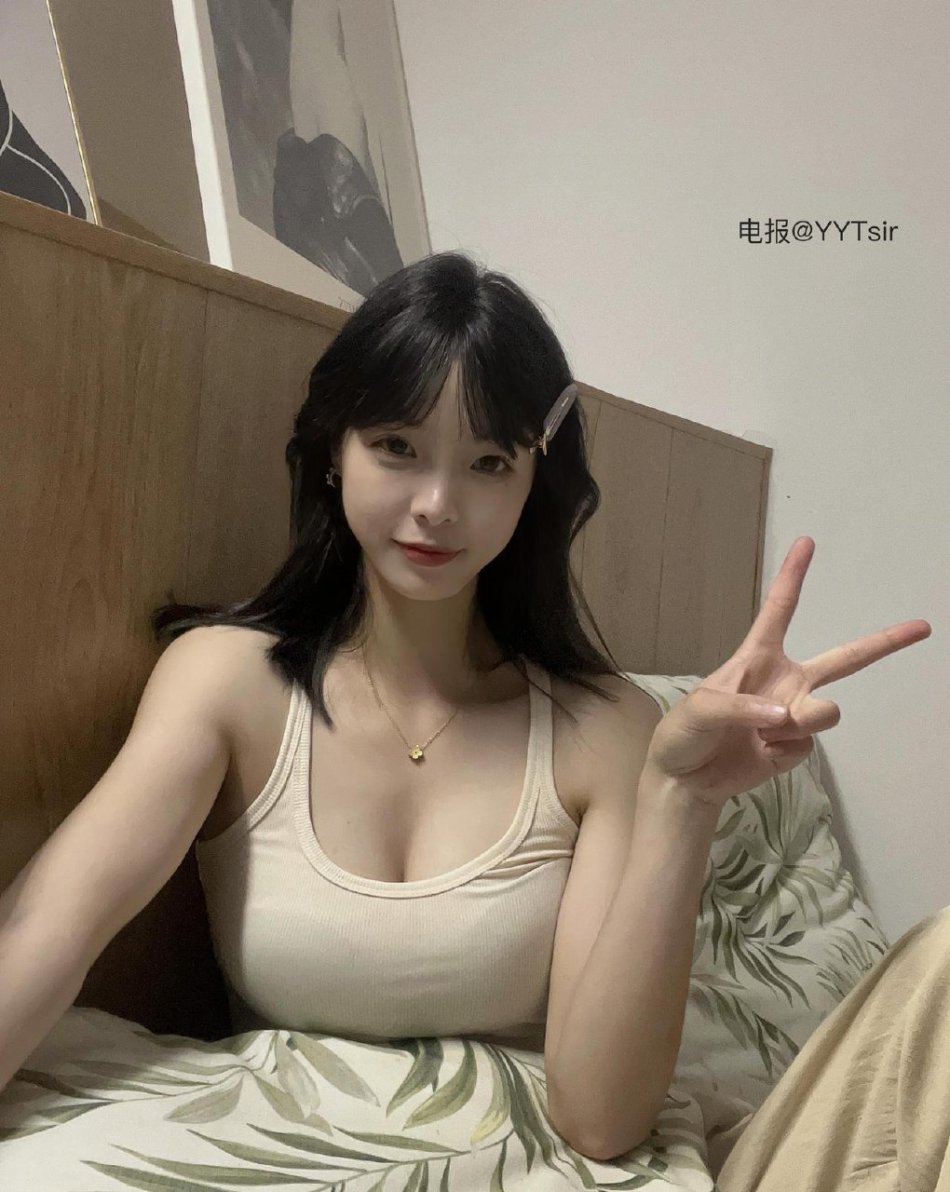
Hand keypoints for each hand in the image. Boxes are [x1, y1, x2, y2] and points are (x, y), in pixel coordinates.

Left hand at [645, 537, 931, 810]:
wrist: (685, 778)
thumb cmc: (684, 732)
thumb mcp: (700, 709)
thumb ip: (740, 707)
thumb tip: (783, 714)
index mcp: (757, 658)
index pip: (780, 611)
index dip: (793, 576)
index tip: (806, 542)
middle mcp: (784, 681)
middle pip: (843, 659)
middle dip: (884, 643)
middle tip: (920, 627)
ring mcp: (792, 714)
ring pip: (825, 712)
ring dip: (798, 722)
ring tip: (762, 732)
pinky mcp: (794, 746)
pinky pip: (805, 745)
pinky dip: (781, 751)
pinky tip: (759, 753)